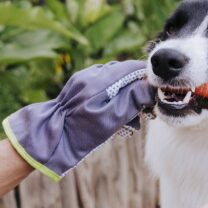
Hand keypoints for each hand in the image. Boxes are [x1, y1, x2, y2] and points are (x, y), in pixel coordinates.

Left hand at [3, 60, 154, 180]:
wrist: (51, 139)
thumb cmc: (82, 132)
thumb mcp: (111, 119)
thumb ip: (132, 100)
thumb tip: (150, 86)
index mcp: (100, 79)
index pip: (132, 68)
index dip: (147, 80)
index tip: (155, 94)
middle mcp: (91, 74)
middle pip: (123, 74)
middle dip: (137, 90)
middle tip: (145, 110)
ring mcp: (83, 80)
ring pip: (113, 82)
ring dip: (125, 97)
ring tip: (130, 119)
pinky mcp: (78, 89)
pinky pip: (102, 88)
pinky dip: (112, 99)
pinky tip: (114, 116)